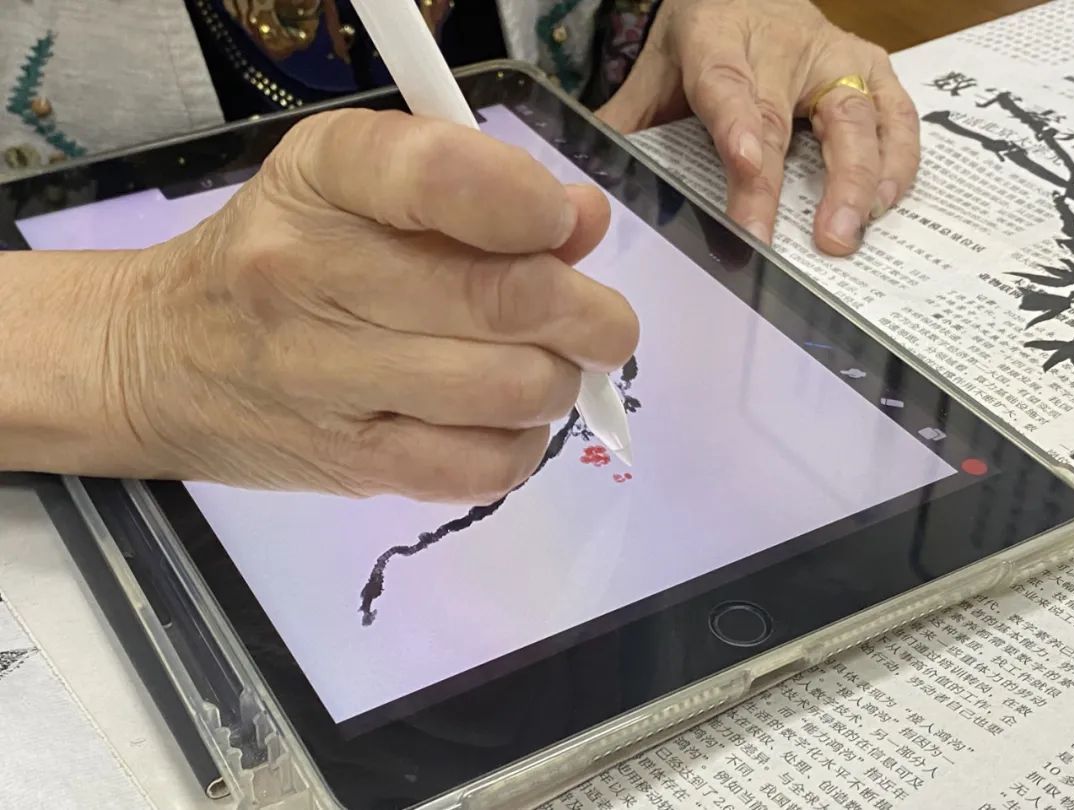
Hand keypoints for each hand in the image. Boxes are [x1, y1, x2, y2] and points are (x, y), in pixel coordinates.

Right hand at [106, 110, 637, 502]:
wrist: (165, 360)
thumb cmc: (277, 258)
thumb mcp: (352, 187)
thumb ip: (474, 187)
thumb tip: (584, 220)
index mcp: (322, 176)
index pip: (442, 176)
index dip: (531, 206)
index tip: (562, 228)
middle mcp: (311, 272)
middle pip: (505, 299)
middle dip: (591, 316)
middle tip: (601, 326)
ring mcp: (326, 378)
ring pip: (512, 389)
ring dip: (559, 382)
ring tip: (542, 370)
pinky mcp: (349, 464)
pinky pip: (485, 466)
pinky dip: (524, 445)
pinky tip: (503, 422)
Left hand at [597, 0, 920, 255]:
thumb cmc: (703, 35)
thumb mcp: (657, 67)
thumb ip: (627, 122)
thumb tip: (585, 182)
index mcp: (717, 40)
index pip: (726, 89)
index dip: (740, 129)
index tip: (747, 166)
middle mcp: (781, 46)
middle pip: (786, 120)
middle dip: (785, 183)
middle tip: (781, 241)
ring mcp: (832, 55)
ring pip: (856, 114)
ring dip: (857, 178)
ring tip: (844, 235)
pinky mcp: (869, 67)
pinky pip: (895, 112)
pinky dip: (897, 159)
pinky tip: (886, 204)